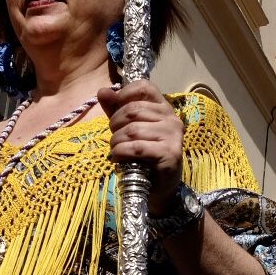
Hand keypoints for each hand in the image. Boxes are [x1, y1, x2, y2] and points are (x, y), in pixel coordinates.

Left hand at [99, 81, 184, 208]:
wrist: (158, 187)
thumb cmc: (143, 156)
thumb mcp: (127, 128)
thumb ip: (115, 109)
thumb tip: (102, 91)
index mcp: (163, 107)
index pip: (144, 87)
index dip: (124, 95)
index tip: (115, 111)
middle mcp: (172, 118)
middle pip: (133, 109)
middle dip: (115, 124)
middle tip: (114, 138)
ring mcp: (173, 136)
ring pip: (133, 129)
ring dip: (116, 141)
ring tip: (116, 150)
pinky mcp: (170, 154)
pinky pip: (137, 147)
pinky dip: (121, 152)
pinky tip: (119, 158)